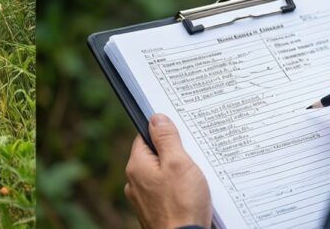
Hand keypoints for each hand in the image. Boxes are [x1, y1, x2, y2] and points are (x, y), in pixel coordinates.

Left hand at [125, 114, 210, 228]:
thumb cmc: (182, 205)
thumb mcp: (178, 163)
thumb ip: (167, 138)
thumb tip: (156, 118)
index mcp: (137, 166)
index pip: (145, 137)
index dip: (163, 132)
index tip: (179, 132)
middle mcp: (135, 182)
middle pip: (155, 156)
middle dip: (174, 154)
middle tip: (192, 157)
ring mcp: (144, 199)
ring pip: (161, 176)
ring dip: (177, 174)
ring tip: (194, 179)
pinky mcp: (155, 211)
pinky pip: (166, 193)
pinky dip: (178, 191)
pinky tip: (191, 195)